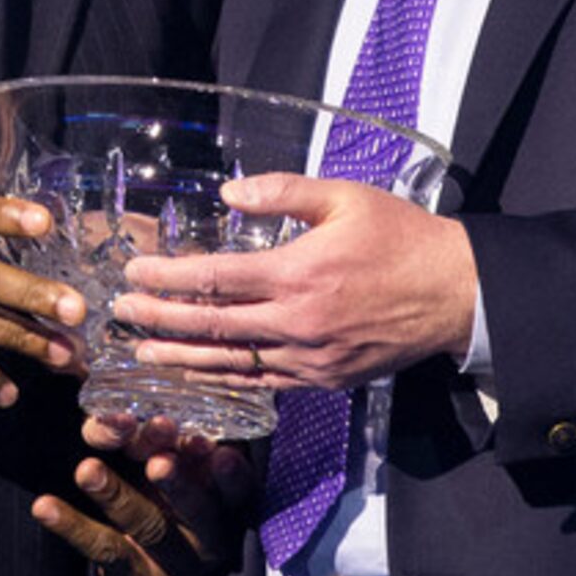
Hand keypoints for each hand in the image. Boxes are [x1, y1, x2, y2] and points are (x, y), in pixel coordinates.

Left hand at [31, 413, 252, 575]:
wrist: (166, 572)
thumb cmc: (179, 496)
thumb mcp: (186, 467)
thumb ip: (170, 441)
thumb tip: (132, 411)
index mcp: (229, 504)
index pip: (239, 490)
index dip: (232, 475)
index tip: (220, 452)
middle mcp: (209, 535)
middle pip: (197, 511)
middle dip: (178, 485)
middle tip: (157, 462)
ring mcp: (173, 560)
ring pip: (147, 526)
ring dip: (117, 495)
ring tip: (87, 470)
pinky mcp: (135, 574)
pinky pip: (103, 548)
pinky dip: (72, 525)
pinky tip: (45, 506)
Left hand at [115, 174, 476, 389]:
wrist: (455, 294)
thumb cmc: (401, 238)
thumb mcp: (344, 198)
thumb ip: (283, 193)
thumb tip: (230, 194)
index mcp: (298, 273)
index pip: (214, 278)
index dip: (167, 277)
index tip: (134, 272)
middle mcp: (297, 322)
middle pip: (211, 325)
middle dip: (159, 319)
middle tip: (120, 314)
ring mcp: (310, 358)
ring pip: (231, 363)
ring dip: (181, 357)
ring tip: (143, 352)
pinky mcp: (324, 380)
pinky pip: (264, 382)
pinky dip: (226, 379)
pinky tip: (200, 373)